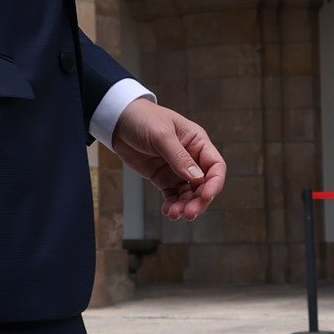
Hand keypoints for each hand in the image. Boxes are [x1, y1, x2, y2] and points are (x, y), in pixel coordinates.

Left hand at [111, 97, 228, 222]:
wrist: (118, 121)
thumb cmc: (143, 119)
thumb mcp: (161, 135)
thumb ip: (179, 157)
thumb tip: (197, 178)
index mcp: (197, 142)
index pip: (215, 166)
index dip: (214, 183)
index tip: (206, 197)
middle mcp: (191, 157)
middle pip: (204, 184)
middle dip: (199, 200)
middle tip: (189, 213)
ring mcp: (177, 169)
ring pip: (189, 193)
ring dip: (185, 205)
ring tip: (174, 214)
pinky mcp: (163, 177)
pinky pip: (173, 195)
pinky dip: (173, 204)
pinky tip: (168, 211)